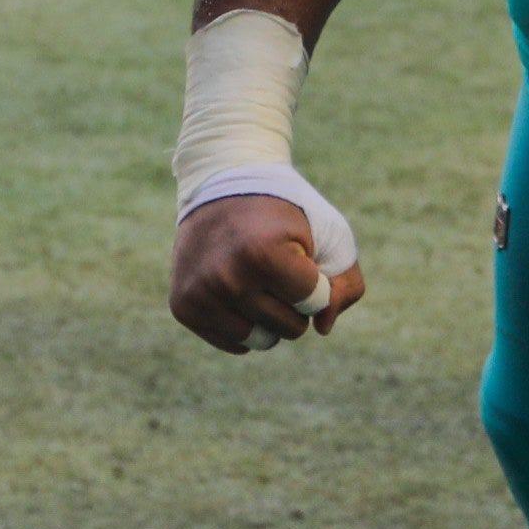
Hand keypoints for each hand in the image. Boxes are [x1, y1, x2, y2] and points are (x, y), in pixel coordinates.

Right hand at [169, 194, 363, 354]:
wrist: (222, 185)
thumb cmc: (284, 214)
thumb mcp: (329, 234)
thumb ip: (345, 284)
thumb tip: (323, 328)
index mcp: (262, 254)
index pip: (314, 302)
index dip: (316, 280)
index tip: (300, 253)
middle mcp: (226, 278)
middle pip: (290, 328)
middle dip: (295, 302)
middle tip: (278, 266)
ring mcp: (200, 294)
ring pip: (261, 340)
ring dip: (271, 318)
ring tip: (260, 281)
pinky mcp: (183, 306)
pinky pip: (234, 343)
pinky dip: (245, 324)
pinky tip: (238, 291)